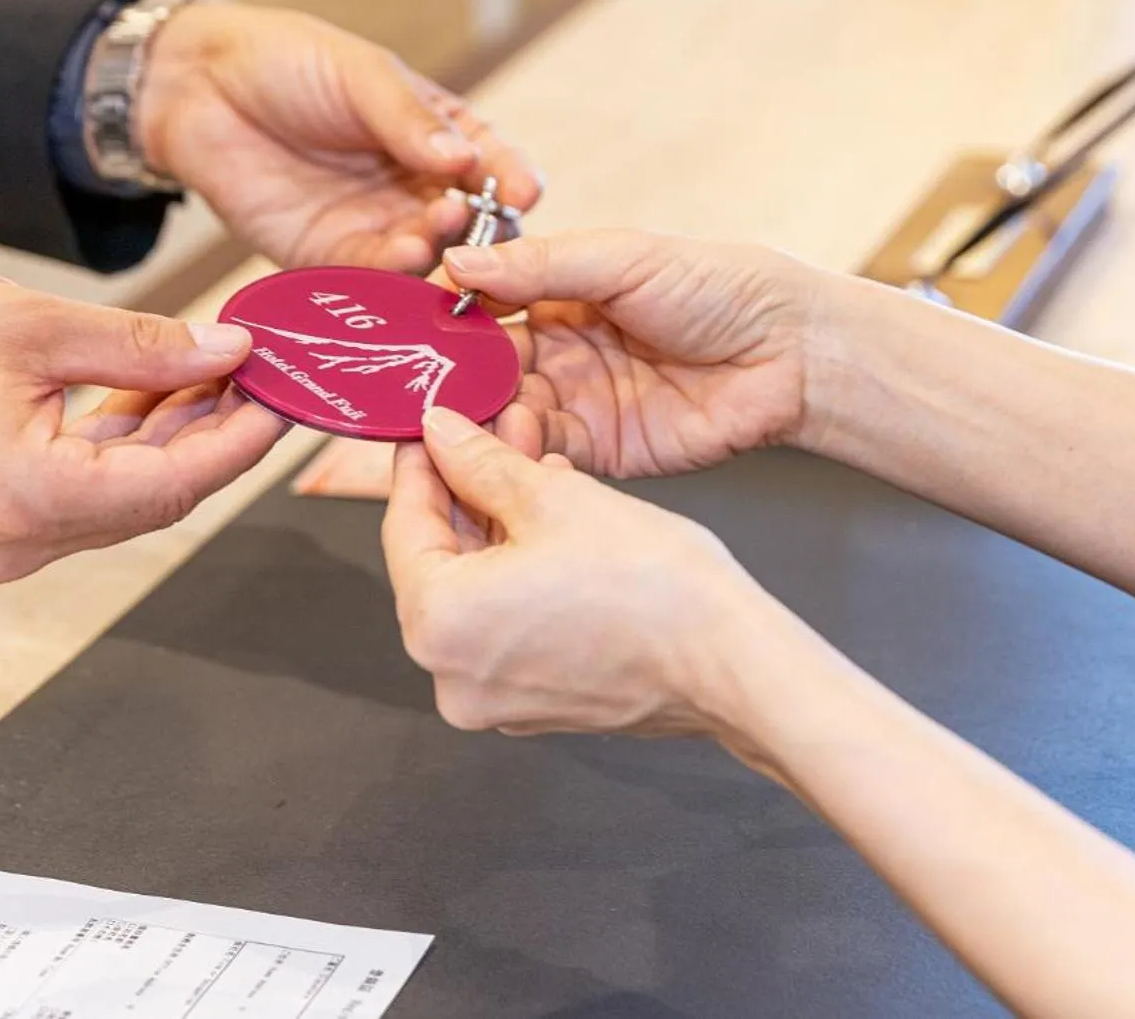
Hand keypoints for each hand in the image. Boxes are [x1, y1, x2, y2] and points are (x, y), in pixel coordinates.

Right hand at [0, 257, 287, 583]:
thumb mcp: (34, 323)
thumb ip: (144, 348)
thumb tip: (229, 355)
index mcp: (26, 500)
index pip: (175, 483)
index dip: (243, 436)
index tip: (289, 391)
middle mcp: (17, 542)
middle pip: (157, 494)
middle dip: (218, 430)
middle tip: (267, 368)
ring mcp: (4, 541)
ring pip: (127, 492)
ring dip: (176, 433)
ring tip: (222, 364)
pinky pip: (88, 488)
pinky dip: (128, 443)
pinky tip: (164, 388)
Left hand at [136, 2, 541, 271]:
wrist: (196, 87)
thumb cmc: (285, 62)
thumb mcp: (358, 75)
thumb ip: (408, 120)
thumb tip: (464, 161)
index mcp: (435, 134)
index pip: (490, 163)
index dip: (511, 179)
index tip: (524, 192)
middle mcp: (413, 187)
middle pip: (466, 222)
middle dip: (476, 228)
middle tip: (468, 220)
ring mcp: (374, 225)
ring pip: (424, 256)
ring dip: (434, 254)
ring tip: (429, 240)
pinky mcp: (327, 258)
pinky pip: (369, 278)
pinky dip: (390, 278)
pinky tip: (400, 264)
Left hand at [383, 406, 774, 742]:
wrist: (732, 663)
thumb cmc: (651, 587)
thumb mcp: (552, 497)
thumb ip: (480, 463)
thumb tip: (441, 435)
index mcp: (438, 625)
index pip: (403, 528)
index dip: (419, 467)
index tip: (430, 431)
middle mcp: (451, 676)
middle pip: (438, 563)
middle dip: (467, 493)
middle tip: (492, 436)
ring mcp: (493, 699)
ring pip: (476, 592)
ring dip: (499, 528)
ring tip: (534, 467)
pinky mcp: (534, 704)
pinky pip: (506, 625)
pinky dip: (520, 575)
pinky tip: (555, 525)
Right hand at [443, 231, 822, 477]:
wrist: (791, 353)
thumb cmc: (718, 287)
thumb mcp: (621, 260)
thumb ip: (540, 266)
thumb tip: (460, 262)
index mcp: (561, 294)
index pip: (485, 304)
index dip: (448, 315)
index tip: (412, 327)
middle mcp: (562, 350)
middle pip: (487, 367)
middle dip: (455, 377)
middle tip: (419, 387)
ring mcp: (580, 402)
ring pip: (508, 414)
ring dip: (483, 419)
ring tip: (462, 421)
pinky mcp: (603, 451)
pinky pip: (546, 456)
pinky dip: (521, 455)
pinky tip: (504, 449)